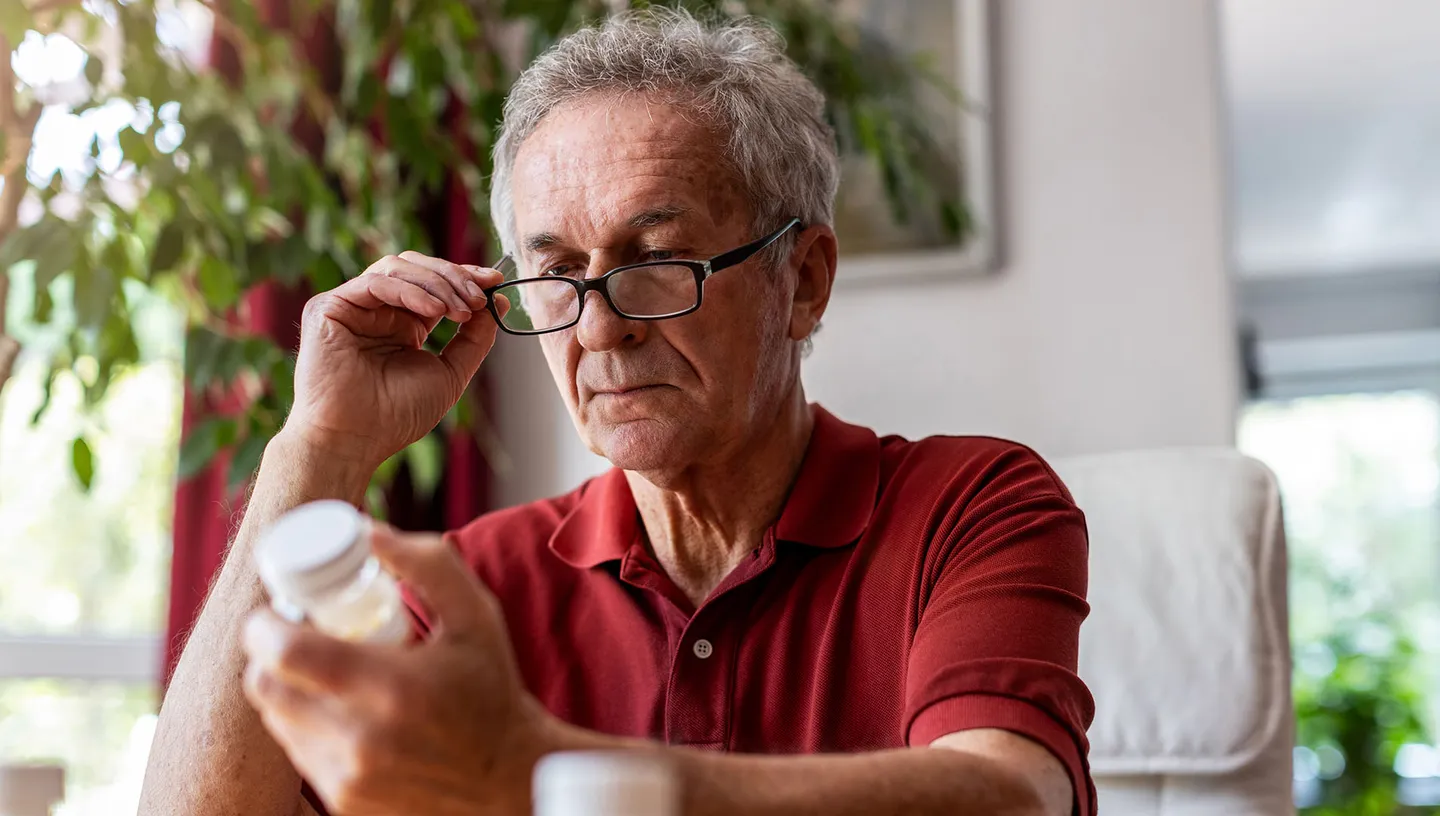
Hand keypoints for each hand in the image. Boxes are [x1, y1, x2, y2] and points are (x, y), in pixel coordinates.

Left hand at [241, 524, 553, 815]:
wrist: (510, 777)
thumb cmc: (491, 688)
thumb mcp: (475, 615)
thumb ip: (427, 564)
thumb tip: (367, 531)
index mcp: (389, 687)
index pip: (282, 652)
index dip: (264, 625)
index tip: (280, 610)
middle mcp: (359, 740)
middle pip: (264, 687)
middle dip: (269, 654)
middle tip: (298, 634)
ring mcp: (347, 779)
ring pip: (276, 720)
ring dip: (288, 689)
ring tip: (326, 671)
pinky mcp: (343, 802)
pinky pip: (298, 753)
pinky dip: (309, 725)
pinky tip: (345, 711)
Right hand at [286, 252, 503, 468]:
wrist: (355, 440)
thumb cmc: (396, 416)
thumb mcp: (450, 373)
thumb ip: (474, 338)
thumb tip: (498, 301)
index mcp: (402, 325)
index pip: (433, 285)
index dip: (464, 277)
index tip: (494, 282)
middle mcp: (377, 311)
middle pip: (417, 268)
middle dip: (454, 277)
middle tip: (480, 296)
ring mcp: (351, 307)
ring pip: (397, 268)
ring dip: (438, 283)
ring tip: (460, 309)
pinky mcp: (328, 307)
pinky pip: (375, 283)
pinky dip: (410, 291)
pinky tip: (435, 310)